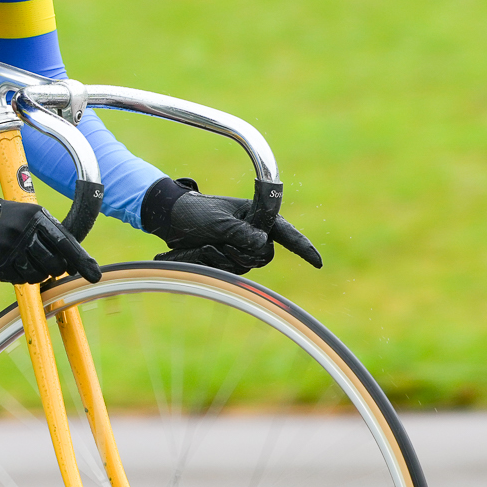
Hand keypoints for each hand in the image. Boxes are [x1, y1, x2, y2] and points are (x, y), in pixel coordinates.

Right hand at [0, 182, 103, 286]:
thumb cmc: (13, 219)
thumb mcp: (35, 216)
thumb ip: (56, 236)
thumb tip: (76, 266)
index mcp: (37, 217)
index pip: (65, 243)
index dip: (81, 260)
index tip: (94, 275)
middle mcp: (23, 233)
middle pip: (54, 265)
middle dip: (57, 269)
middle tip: (51, 263)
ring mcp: (8, 248)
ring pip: (37, 275)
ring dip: (39, 273)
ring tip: (30, 260)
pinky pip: (19, 279)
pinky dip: (22, 276)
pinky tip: (16, 263)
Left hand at [141, 177, 323, 273]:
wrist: (169, 220)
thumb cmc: (195, 214)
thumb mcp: (219, 222)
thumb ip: (242, 234)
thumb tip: (264, 247)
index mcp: (256, 215)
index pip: (285, 232)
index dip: (302, 247)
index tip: (317, 262)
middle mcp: (252, 232)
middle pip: (264, 256)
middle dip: (241, 254)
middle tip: (221, 244)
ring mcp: (240, 246)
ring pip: (246, 267)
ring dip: (224, 260)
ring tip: (207, 246)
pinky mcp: (227, 258)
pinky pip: (230, 272)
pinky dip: (215, 265)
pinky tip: (202, 252)